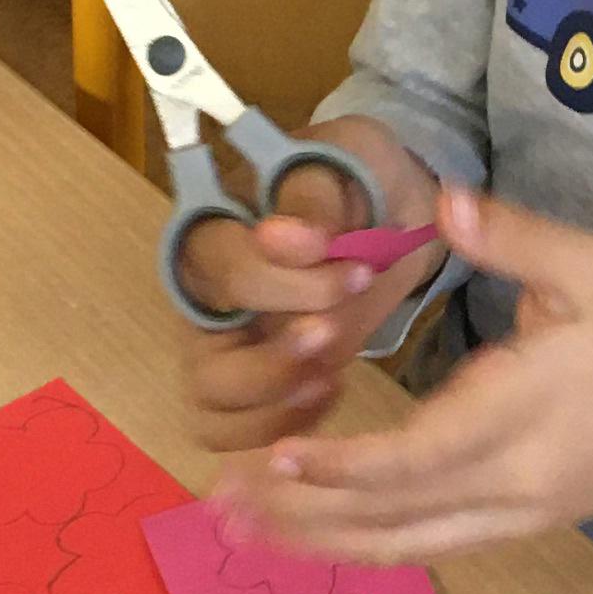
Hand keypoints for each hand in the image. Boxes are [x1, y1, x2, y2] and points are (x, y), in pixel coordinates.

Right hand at [174, 126, 443, 454]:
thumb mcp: (343, 162)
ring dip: (275, 404)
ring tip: (331, 376)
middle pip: (204, 363)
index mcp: (212, 230)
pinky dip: (282, 425)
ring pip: (212, 407)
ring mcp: (225, 348)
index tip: (352, 267)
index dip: (283, 281)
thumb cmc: (354, 176)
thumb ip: (310, 198)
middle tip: (332, 333)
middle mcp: (205, 298)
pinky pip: (237, 431)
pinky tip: (331, 389)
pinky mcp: (255, 383)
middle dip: (273, 362)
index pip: (224, 271)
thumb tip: (277, 236)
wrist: (389, 205)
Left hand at [248, 188, 592, 579]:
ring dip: (313, 539)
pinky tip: (302, 532)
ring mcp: (506, 518)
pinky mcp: (505, 531)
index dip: (344, 464)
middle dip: (300, 511)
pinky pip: (419, 547)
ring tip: (236, 524)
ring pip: (398, 544)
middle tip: (219, 498)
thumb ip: (513, 237)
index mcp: (522, 413)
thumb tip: (443, 201)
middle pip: (391, 515)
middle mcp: (508, 481)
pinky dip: (355, 543)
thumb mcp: (591, 270)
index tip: (278, 452)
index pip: (420, 455)